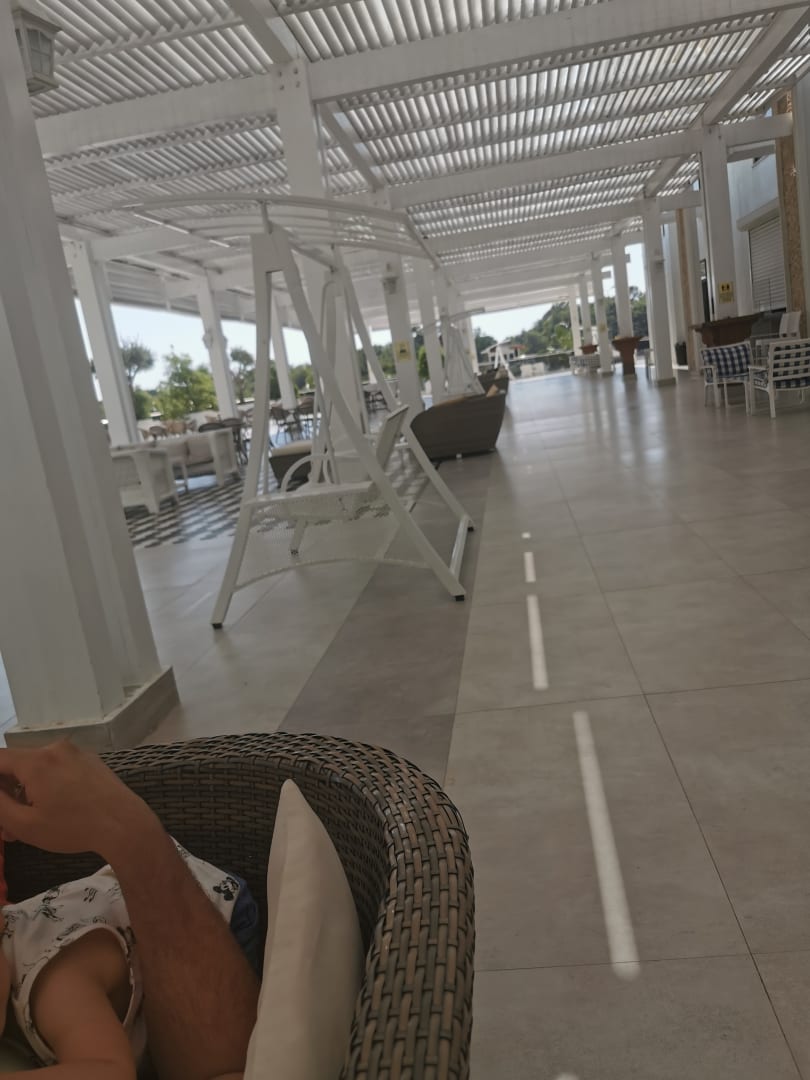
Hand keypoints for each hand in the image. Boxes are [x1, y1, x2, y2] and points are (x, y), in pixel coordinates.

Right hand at [0, 741, 155, 858]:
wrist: (124, 824)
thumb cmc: (72, 827)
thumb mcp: (25, 824)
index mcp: (36, 760)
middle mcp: (55, 749)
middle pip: (18, 764)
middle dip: (7, 792)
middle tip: (8, 825)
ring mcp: (76, 753)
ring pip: (38, 768)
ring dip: (27, 792)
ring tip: (30, 822)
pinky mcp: (90, 761)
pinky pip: (58, 769)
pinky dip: (49, 786)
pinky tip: (55, 810)